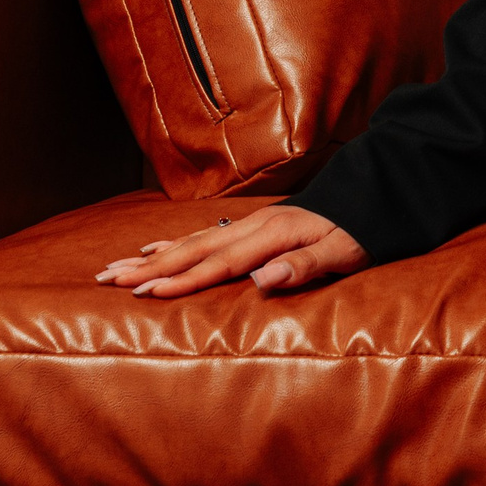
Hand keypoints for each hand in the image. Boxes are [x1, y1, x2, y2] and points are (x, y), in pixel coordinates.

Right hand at [95, 204, 367, 296]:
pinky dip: (174, 242)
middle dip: (150, 266)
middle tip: (108, 279)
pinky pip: (204, 234)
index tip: (146, 292)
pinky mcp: (253, 225)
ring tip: (115, 267)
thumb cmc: (362, 229)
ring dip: (153, 256)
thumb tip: (261, 281)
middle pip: (193, 249)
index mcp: (272, 235)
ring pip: (192, 241)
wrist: (376, 193)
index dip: (183, 280)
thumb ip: (303, 266)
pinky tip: (154, 247)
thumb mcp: (344, 251)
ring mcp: (251, 223)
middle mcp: (254, 226)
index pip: (219, 264)